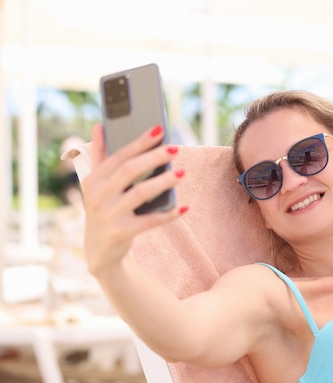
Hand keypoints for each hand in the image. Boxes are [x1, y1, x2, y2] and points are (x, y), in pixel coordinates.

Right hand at [81, 124, 185, 276]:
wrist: (99, 251)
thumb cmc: (103, 209)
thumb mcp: (95, 185)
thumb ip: (99, 156)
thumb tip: (100, 126)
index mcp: (93, 180)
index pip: (119, 155)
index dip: (140, 142)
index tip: (160, 129)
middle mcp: (99, 196)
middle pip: (130, 170)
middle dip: (154, 157)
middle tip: (176, 149)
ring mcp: (110, 215)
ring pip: (141, 193)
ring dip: (163, 182)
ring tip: (182, 173)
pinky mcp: (122, 233)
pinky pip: (150, 221)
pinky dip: (168, 214)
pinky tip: (184, 207)